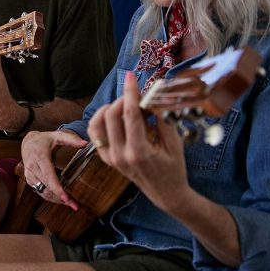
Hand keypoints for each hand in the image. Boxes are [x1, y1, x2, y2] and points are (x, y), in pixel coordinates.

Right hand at [21, 130, 87, 209]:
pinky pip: (39, 191)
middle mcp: (33, 167)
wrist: (28, 142)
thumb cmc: (43, 140)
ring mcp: (30, 174)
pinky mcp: (30, 179)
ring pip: (42, 192)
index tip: (66, 198)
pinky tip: (60, 200)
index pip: (48, 175)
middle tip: (74, 205)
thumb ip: (71, 139)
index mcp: (40, 157)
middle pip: (47, 187)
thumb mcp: (56, 136)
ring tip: (70, 204)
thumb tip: (85, 143)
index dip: (57, 188)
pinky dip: (50, 197)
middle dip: (60, 198)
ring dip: (56, 200)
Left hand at [88, 71, 189, 212]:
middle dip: (121, 99)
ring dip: (108, 109)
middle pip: (110, 115)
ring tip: (123, 106)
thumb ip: (162, 118)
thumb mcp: (174, 143)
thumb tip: (153, 94)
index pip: (129, 114)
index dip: (130, 93)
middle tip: (135, 96)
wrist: (166, 194)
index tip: (130, 77)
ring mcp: (110, 158)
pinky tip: (115, 117)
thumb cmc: (174, 168)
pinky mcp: (106, 159)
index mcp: (139, 152)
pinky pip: (95, 134)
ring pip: (97, 123)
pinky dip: (101, 121)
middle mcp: (120, 155)